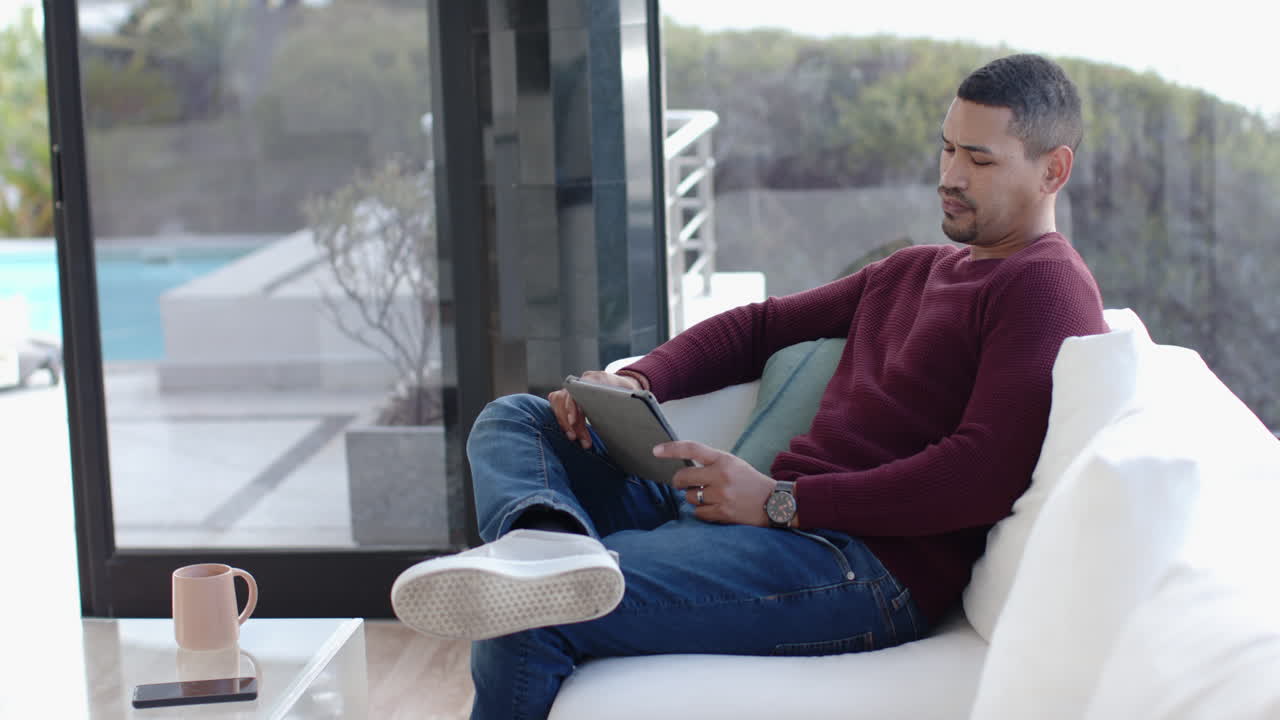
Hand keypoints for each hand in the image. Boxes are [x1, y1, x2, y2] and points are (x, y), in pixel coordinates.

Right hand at [547, 370, 643, 448]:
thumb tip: (633, 408)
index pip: (577, 389)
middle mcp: (581, 381)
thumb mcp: (630, 392)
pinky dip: (563, 422)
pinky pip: (558, 408)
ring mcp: (573, 389)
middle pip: (565, 400)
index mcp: (594, 377)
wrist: (622, 385)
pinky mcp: (569, 397)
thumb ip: (629, 399)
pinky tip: (572, 434)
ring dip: (565, 424)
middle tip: (580, 440)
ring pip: (559, 404)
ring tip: (576, 439)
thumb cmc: (625, 390)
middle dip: (571, 423)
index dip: (573, 405)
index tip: (574, 420)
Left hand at [656, 441, 775, 526]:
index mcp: (724, 459)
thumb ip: (711, 464)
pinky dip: (702, 511)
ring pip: (689, 497)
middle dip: (679, 482)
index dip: (671, 449)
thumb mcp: (733, 464)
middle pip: (683, 477)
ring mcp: (721, 494)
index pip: (692, 449)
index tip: (656, 450)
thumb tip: (683, 472)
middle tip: (682, 483)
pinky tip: (714, 508)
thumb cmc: (750, 482)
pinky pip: (698, 512)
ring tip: (709, 497)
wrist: (775, 502)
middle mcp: (721, 475)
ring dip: (693, 498)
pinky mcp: (723, 512)